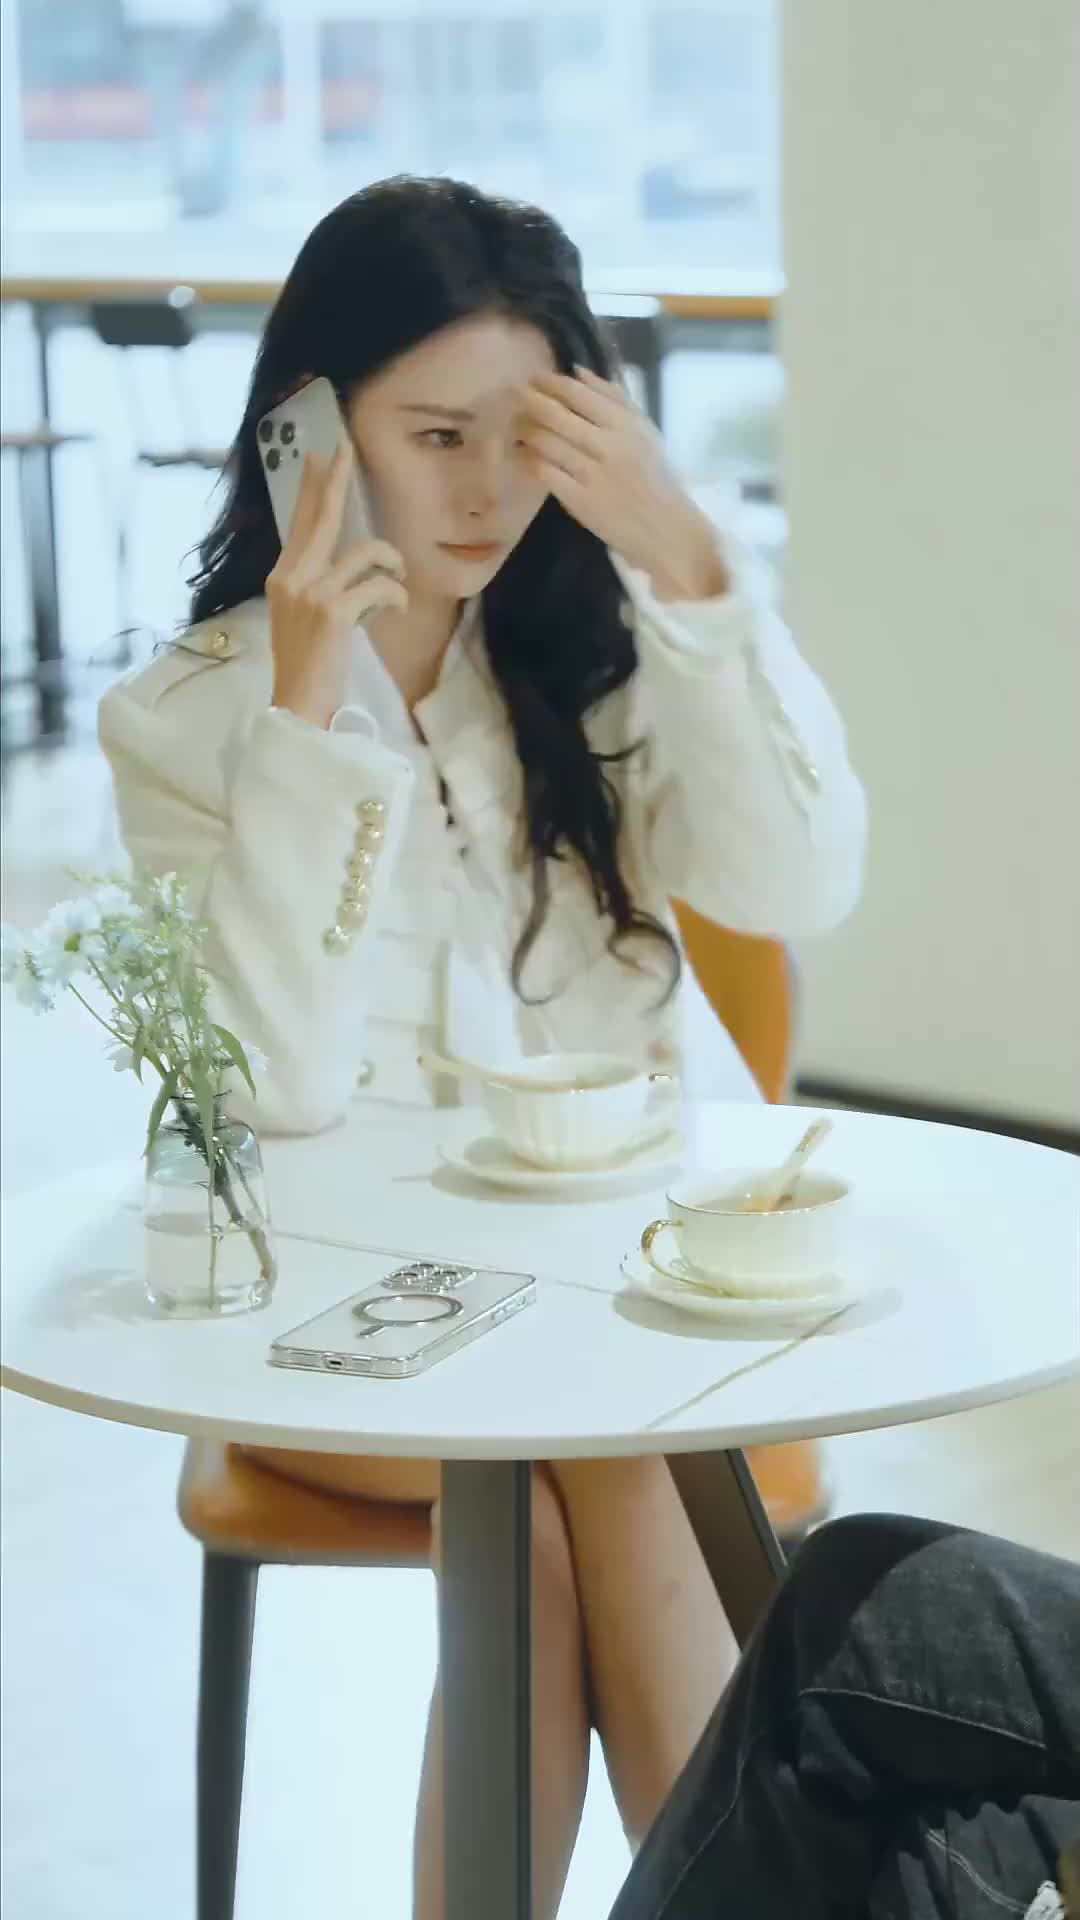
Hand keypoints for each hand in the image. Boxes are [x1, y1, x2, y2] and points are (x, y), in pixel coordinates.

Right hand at [266, 443, 406, 728]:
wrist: (298, 704)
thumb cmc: (308, 666)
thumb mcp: (302, 616)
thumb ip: (317, 584)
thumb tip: (349, 559)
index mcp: (282, 576)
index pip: (300, 523)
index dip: (312, 488)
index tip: (319, 457)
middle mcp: (291, 577)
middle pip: (321, 518)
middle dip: (337, 482)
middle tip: (346, 449)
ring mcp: (311, 592)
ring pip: (365, 553)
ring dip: (391, 564)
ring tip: (398, 581)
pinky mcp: (334, 611)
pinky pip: (380, 586)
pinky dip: (395, 596)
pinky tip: (394, 611)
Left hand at [517, 369, 728, 600]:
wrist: (667, 529)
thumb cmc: (657, 478)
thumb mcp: (645, 431)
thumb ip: (615, 399)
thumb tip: (577, 371)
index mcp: (626, 425)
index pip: (578, 394)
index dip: (550, 383)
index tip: (534, 378)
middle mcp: (608, 445)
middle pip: (557, 415)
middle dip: (530, 401)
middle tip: (514, 395)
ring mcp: (592, 474)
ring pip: (547, 442)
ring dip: (526, 430)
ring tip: (517, 425)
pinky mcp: (580, 502)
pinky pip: (546, 473)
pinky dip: (529, 460)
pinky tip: (522, 455)